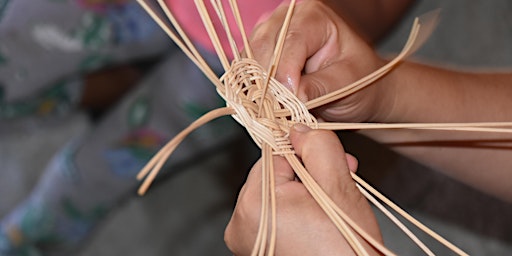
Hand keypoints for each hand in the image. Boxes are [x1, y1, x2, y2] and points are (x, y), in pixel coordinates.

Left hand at [224, 125, 381, 255]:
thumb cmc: (346, 248)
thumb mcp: (338, 187)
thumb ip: (318, 146)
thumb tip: (298, 126)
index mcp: (254, 202)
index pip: (274, 152)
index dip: (305, 151)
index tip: (333, 158)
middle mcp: (240, 222)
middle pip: (274, 173)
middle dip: (308, 171)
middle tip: (342, 177)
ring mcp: (245, 239)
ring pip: (276, 192)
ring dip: (304, 189)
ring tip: (335, 198)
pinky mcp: (254, 249)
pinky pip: (273, 214)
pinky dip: (295, 209)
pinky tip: (320, 213)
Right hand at [250, 1, 393, 122]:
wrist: (358, 88)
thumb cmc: (359, 81)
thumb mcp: (346, 84)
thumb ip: (317, 88)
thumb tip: (289, 99)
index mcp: (313, 16)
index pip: (289, 42)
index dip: (284, 75)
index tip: (289, 104)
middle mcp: (286, 18)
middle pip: (261, 48)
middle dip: (266, 84)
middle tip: (278, 114)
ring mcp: (269, 35)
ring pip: (247, 61)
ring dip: (257, 90)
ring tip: (275, 113)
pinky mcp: (259, 54)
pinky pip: (245, 73)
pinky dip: (253, 92)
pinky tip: (267, 107)